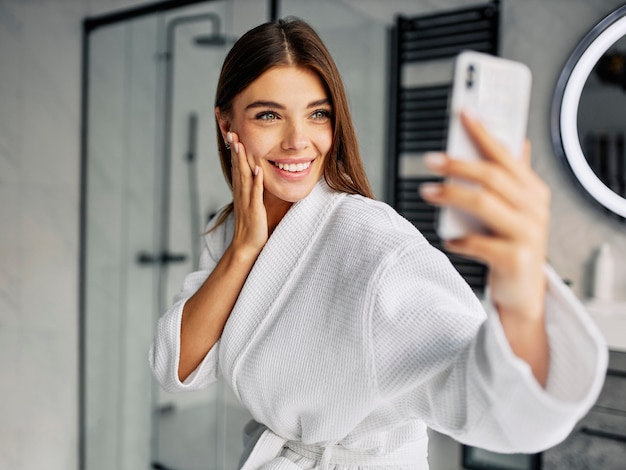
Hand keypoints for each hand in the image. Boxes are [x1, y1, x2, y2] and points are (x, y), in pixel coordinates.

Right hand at [228, 131, 267, 256]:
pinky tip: (258, 170)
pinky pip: (256, 194)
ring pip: (244, 177)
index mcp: (241, 192)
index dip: (235, 152)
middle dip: (235, 150)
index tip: (233, 136)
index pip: (236, 168)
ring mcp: (247, 202)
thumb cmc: (251, 228)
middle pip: (237, 168)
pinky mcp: (255, 210)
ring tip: (241, 144)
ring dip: (242, 161)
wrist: (246, 247)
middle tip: (232, 132)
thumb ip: (252, 191)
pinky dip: (257, 181)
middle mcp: (241, 194)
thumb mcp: (251, 205)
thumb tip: (256, 177)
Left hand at [419, 112, 550, 382]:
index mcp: (533, 192)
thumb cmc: (513, 248)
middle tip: (430, 159)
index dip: (483, 132)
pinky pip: (479, 243)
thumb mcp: (516, 210)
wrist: (522, 294)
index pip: (505, 154)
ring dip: (451, 195)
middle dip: (458, 163)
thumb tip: (513, 142)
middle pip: (492, 176)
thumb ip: (513, 178)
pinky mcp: (517, 259)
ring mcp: (528, 234)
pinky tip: (448, 239)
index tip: (463, 113)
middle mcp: (534, 209)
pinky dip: (458, 240)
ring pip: (484, 203)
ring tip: (427, 192)